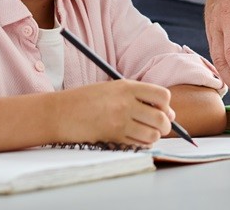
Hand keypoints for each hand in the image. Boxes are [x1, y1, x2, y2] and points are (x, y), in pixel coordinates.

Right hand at [54, 80, 173, 147]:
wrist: (60, 112)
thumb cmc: (86, 100)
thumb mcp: (112, 88)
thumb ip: (138, 96)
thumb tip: (169, 112)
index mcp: (127, 86)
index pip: (162, 95)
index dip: (166, 105)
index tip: (163, 110)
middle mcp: (126, 102)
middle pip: (161, 117)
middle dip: (165, 125)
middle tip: (159, 126)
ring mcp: (120, 120)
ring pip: (153, 134)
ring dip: (154, 136)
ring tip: (147, 133)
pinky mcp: (113, 136)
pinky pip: (139, 144)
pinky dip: (142, 144)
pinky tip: (135, 139)